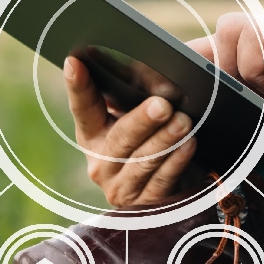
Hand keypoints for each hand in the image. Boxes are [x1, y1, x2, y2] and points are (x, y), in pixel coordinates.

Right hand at [64, 57, 196, 206]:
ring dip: (165, 140)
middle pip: (120, 139)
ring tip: (184, 122)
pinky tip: (189, 145)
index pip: (83, 107)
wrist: (180, 180)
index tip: (75, 61)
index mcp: (93, 133)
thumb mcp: (147, 110)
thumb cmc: (160, 134)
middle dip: (141, 120)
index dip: (78, 85)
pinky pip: (160, 182)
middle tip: (162, 104)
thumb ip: (144, 87)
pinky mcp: (143, 206)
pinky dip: (176, 162)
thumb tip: (165, 56)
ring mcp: (120, 187)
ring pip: (142, 161)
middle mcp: (100, 162)